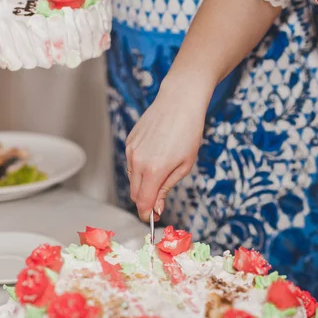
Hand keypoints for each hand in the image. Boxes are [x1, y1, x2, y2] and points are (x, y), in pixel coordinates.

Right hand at [125, 76, 211, 221]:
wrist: (180, 101)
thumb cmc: (188, 131)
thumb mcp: (185, 165)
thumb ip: (167, 188)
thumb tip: (157, 208)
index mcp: (153, 170)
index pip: (142, 202)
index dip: (147, 213)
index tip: (152, 217)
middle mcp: (137, 161)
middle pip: (134, 193)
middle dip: (145, 200)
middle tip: (160, 198)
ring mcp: (131, 150)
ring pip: (132, 177)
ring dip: (144, 182)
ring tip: (163, 168)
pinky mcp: (129, 141)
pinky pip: (132, 162)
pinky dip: (141, 166)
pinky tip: (156, 155)